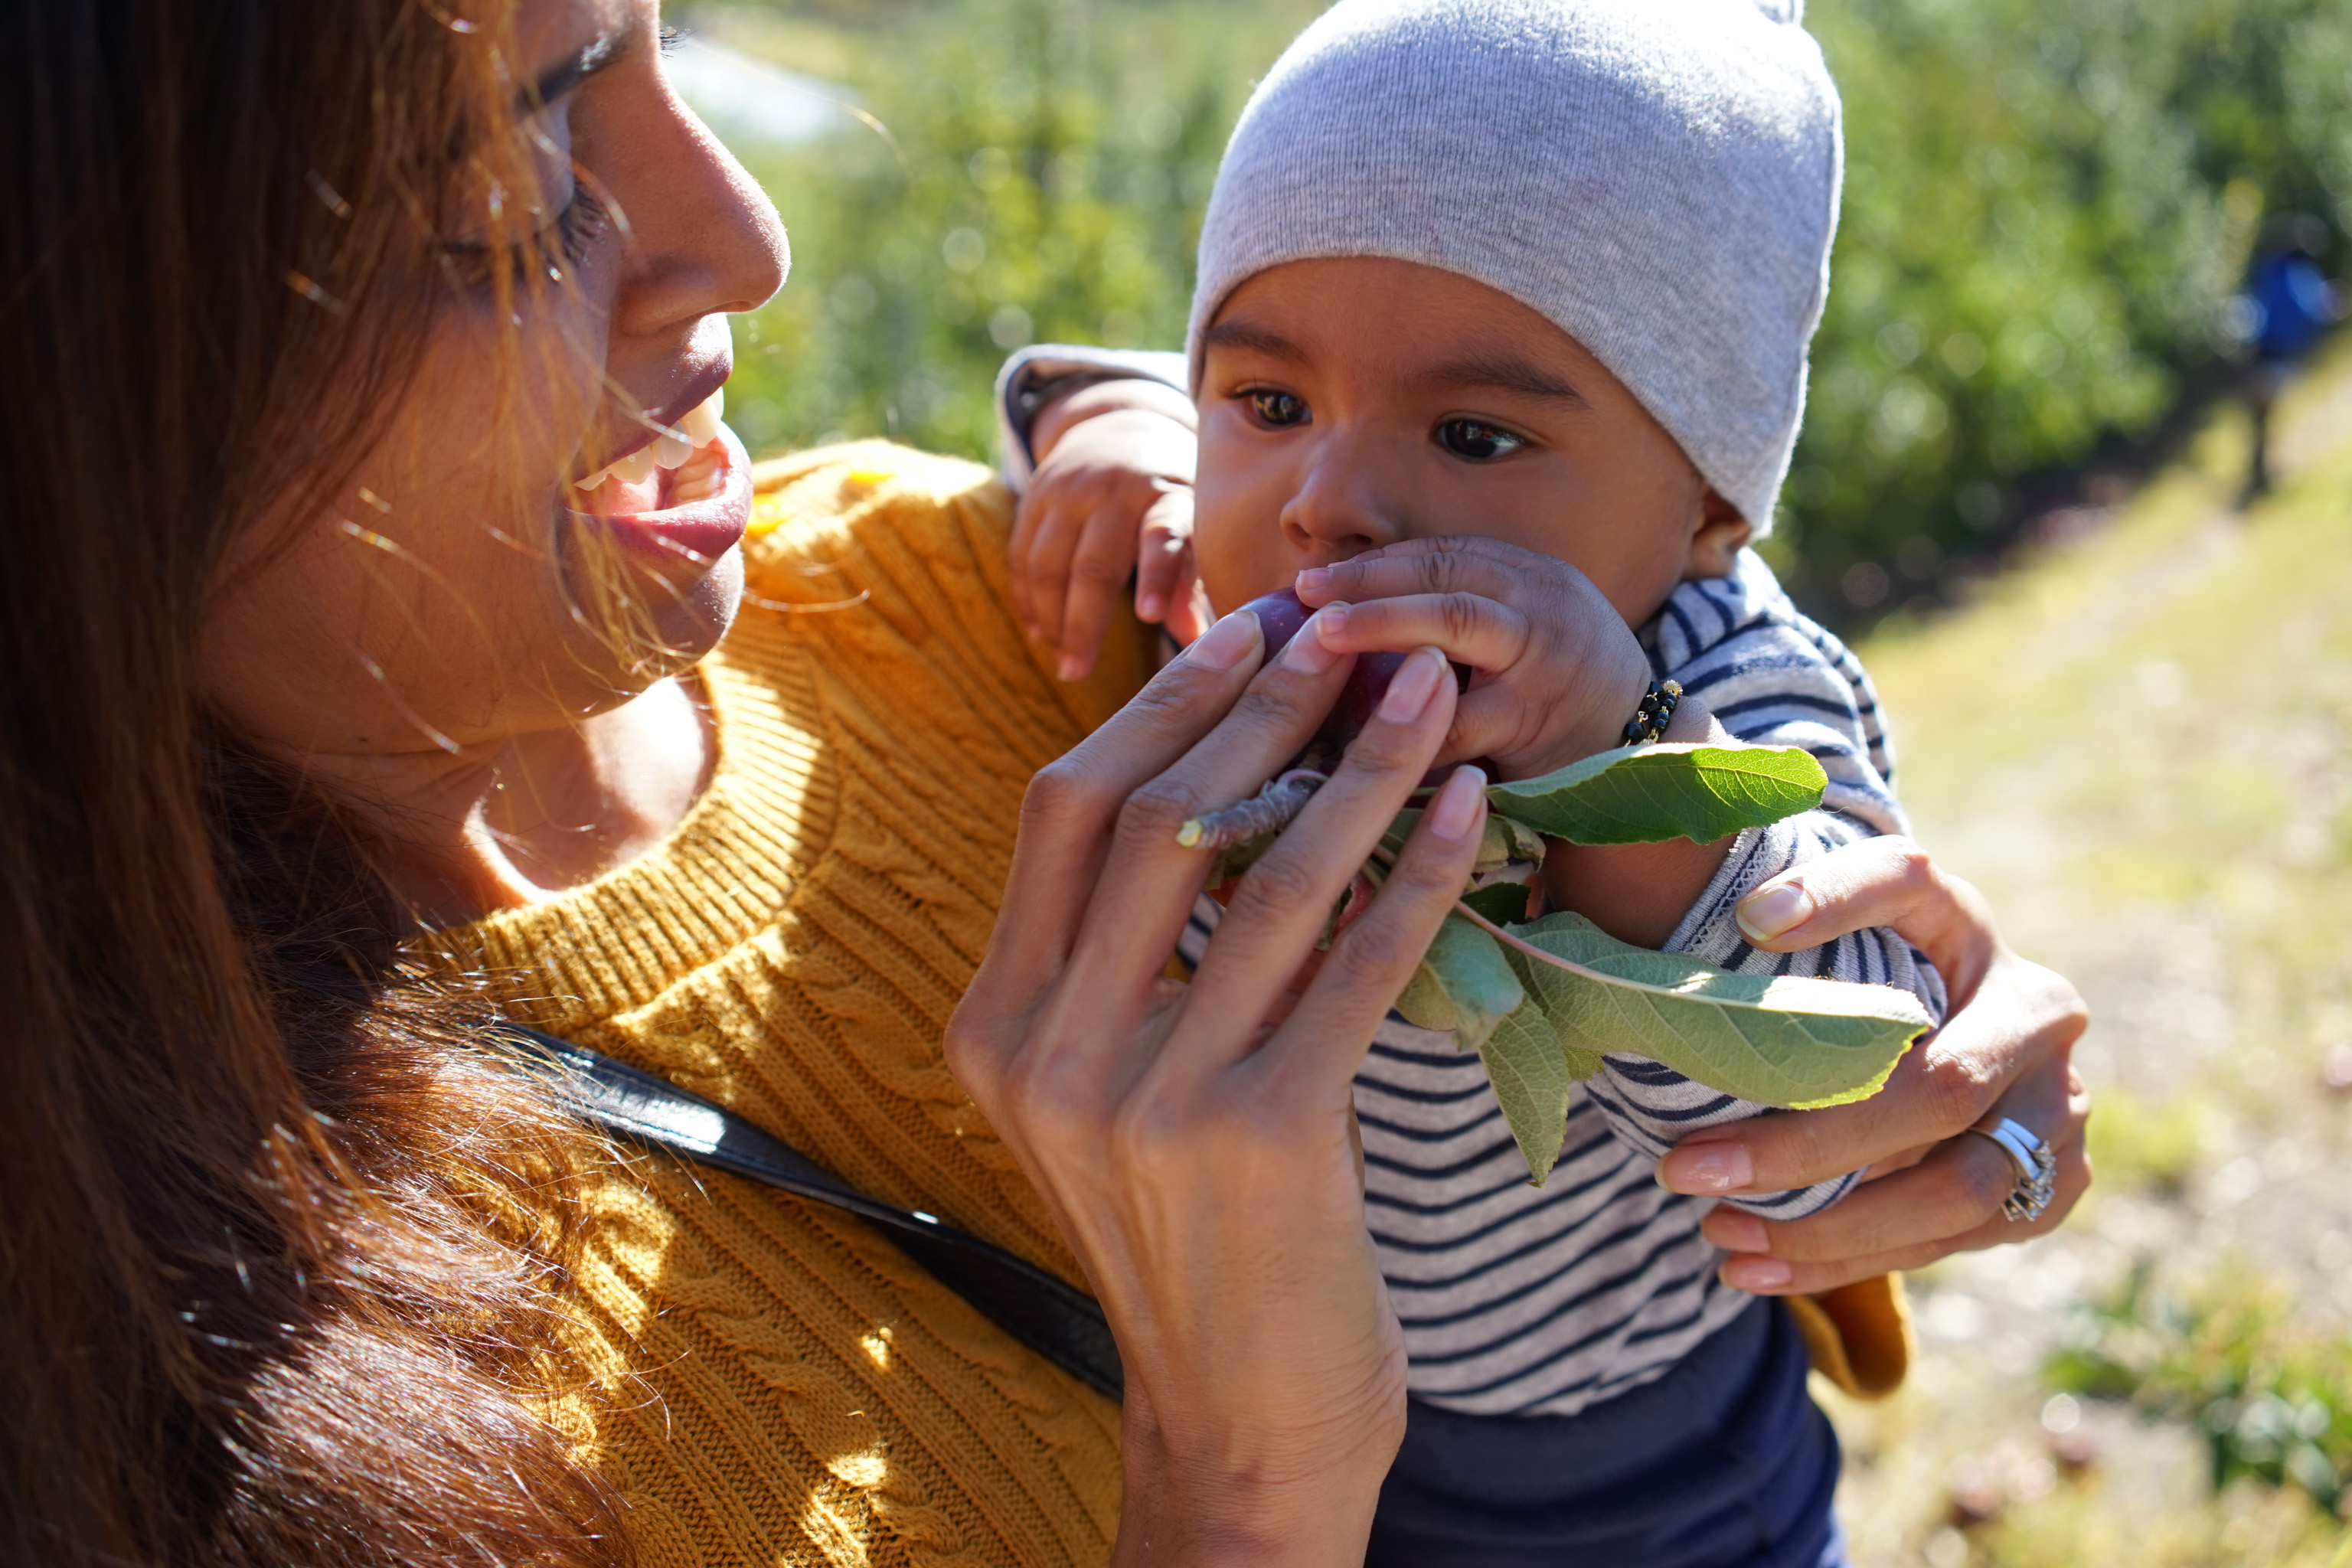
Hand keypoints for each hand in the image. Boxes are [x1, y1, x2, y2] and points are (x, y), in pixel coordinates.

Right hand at [947, 606, 1487, 1563]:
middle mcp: (1048, 1055)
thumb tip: (1214, 773)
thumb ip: (1122, 960)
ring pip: (1264, 875)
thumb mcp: (1114, 1094)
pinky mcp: (1264, 1136)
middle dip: (1260, 705)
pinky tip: (1472, 809)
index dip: (1162, 707)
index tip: (1247, 634)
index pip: (1062, 811)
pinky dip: (1421, 871)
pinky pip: (1357, 961)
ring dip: (1358, 766)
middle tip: (1345, 633)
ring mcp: (1147, 1098)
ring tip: (1426, 693)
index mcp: (994, 1028)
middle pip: (1151, 817)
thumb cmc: (1199, 1237)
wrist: (1243, 1419)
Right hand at [1010, 378, 1206, 683]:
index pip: (1163, 535)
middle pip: (1092, 565)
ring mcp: (1070, 489)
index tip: (1151, 617)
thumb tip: (1198, 645)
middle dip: (1082, 625)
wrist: (1121, 426)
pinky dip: (1025, 598)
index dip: (1158, 576)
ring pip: (1047, 564)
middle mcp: (1117, 489)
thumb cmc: (1170, 495)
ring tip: (1061, 660)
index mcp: (1168, 496)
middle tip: (1075, 672)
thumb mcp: (1193, 526)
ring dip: (1050, 619)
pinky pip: (1020, 554)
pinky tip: (1038, 632)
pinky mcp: (1034, 494)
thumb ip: (1191, 583)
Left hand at [1294, 536, 1653, 780]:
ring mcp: (1542, 664)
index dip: (1374, 565)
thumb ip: (1461, 609)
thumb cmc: (1559, 690)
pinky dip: (1404, 728)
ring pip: (1452, 633)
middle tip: (1308, 605)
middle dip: (1368, 591)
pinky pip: (1455, 726)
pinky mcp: (1534, 725)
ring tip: (1323, 645)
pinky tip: (1353, 733)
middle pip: (1444, 585)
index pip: (1443, 557)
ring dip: (1380, 632)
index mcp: (1532, 577)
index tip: (1313, 581)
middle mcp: (1542, 608)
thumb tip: (1351, 600)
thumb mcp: (1524, 629)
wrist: (1641, 751)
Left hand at [1655, 836, 2092, 1293]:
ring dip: (1825, 1227)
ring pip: (1953, 1191)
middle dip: (1804, 1142)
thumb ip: (1784, 910)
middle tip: (1683, 1167)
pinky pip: (1947, 1242)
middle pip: (1936, 1090)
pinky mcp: (2050, 1189)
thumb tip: (1736, 906)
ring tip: (1714, 1228)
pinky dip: (1844, 1260)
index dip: (1836, 897)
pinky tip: (1754, 1265)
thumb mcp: (1830, 927)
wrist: (1960, 1036)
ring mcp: (2057, 1109)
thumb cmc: (1862, 976)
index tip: (1749, 922)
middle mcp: (2034, 1013)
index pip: (1906, 883)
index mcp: (1967, 923)